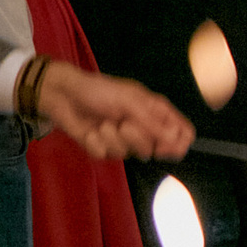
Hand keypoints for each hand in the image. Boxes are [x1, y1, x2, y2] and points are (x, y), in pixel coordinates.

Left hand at [34, 64, 193, 161]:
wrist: (64, 95)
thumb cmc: (100, 91)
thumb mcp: (131, 102)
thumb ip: (155, 124)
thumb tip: (179, 141)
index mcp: (156, 113)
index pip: (182, 134)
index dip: (178, 143)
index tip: (164, 145)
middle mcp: (143, 128)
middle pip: (156, 149)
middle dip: (138, 139)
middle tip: (124, 125)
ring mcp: (124, 140)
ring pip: (130, 154)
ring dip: (114, 139)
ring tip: (103, 124)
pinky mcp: (103, 149)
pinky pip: (107, 155)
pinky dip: (97, 143)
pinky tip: (90, 132)